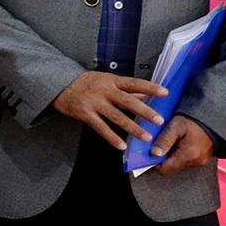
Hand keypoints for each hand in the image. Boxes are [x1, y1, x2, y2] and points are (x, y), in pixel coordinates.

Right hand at [53, 71, 168, 148]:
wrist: (60, 85)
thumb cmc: (86, 83)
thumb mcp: (106, 80)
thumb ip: (124, 89)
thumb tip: (145, 96)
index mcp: (111, 80)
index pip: (134, 83)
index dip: (150, 88)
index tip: (165, 93)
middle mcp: (104, 91)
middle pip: (128, 102)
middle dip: (145, 112)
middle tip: (159, 121)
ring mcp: (94, 103)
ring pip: (117, 117)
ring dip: (132, 128)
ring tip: (146, 137)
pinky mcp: (85, 114)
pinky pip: (101, 128)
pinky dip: (112, 137)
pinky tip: (122, 145)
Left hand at [147, 116, 216, 177]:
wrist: (213, 118)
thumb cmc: (193, 120)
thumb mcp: (176, 126)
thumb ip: (165, 140)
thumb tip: (154, 154)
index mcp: (189, 154)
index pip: (166, 170)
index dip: (155, 163)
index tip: (151, 152)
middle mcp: (196, 161)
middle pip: (172, 168)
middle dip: (163, 159)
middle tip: (161, 144)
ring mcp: (201, 161)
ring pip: (179, 164)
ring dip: (172, 156)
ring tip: (171, 142)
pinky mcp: (204, 159)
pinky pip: (187, 161)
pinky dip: (180, 154)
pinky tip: (180, 143)